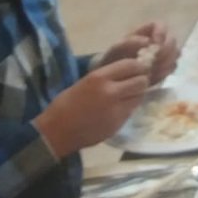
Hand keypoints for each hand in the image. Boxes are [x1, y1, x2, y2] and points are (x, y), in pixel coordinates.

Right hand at [35, 59, 150, 157]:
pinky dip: (129, 108)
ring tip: (128, 95)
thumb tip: (126, 74)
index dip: (138, 66)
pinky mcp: (118, 124)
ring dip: (137, 94)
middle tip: (137, 82)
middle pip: (141, 81)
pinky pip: (131, 111)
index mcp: (99, 78)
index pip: (130, 65)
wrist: (57, 132)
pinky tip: (119, 108)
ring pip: (139, 97)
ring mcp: (117, 110)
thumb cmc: (65, 104)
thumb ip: (106, 78)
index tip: (139, 68)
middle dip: (141, 80)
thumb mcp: (85, 83)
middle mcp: (111, 92)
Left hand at [99, 23, 178, 82]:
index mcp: (146, 31)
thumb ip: (129, 43)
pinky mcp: (165, 67)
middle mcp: (158, 41)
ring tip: (153, 70)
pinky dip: (166, 71)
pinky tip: (155, 77)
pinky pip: (172, 67)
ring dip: (166, 62)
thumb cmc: (113, 59)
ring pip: (175, 54)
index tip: (156, 45)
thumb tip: (148, 42)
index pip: (161, 26)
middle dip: (166, 51)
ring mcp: (163, 54)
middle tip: (155, 61)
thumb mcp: (116, 49)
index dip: (161, 34)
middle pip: (172, 41)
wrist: (112, 76)